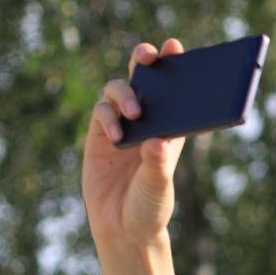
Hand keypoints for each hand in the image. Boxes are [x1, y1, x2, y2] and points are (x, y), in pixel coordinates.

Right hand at [82, 39, 187, 247]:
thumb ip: (158, 163)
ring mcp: (122, 125)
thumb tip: (158, 140)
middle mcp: (148, 121)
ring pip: (119, 89)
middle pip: (145, 79)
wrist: (123, 227)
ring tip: (136, 114)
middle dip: (146, 60)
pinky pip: (101, 111)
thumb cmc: (150, 205)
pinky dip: (108, 117)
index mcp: (172, 129)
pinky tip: (117, 135)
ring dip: (126, 94)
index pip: (176, 92)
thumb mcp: (159, 186)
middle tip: (150, 56)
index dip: (175, 66)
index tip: (175, 46)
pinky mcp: (99, 135)